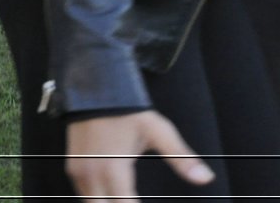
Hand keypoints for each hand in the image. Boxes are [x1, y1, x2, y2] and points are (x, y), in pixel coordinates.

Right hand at [66, 111, 212, 202]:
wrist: (92, 88)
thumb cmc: (128, 111)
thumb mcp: (158, 132)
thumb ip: (181, 158)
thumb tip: (206, 178)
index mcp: (113, 168)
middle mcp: (92, 174)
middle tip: (134, 202)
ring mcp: (79, 171)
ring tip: (125, 199)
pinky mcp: (72, 167)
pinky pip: (84, 194)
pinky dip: (98, 199)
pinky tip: (111, 196)